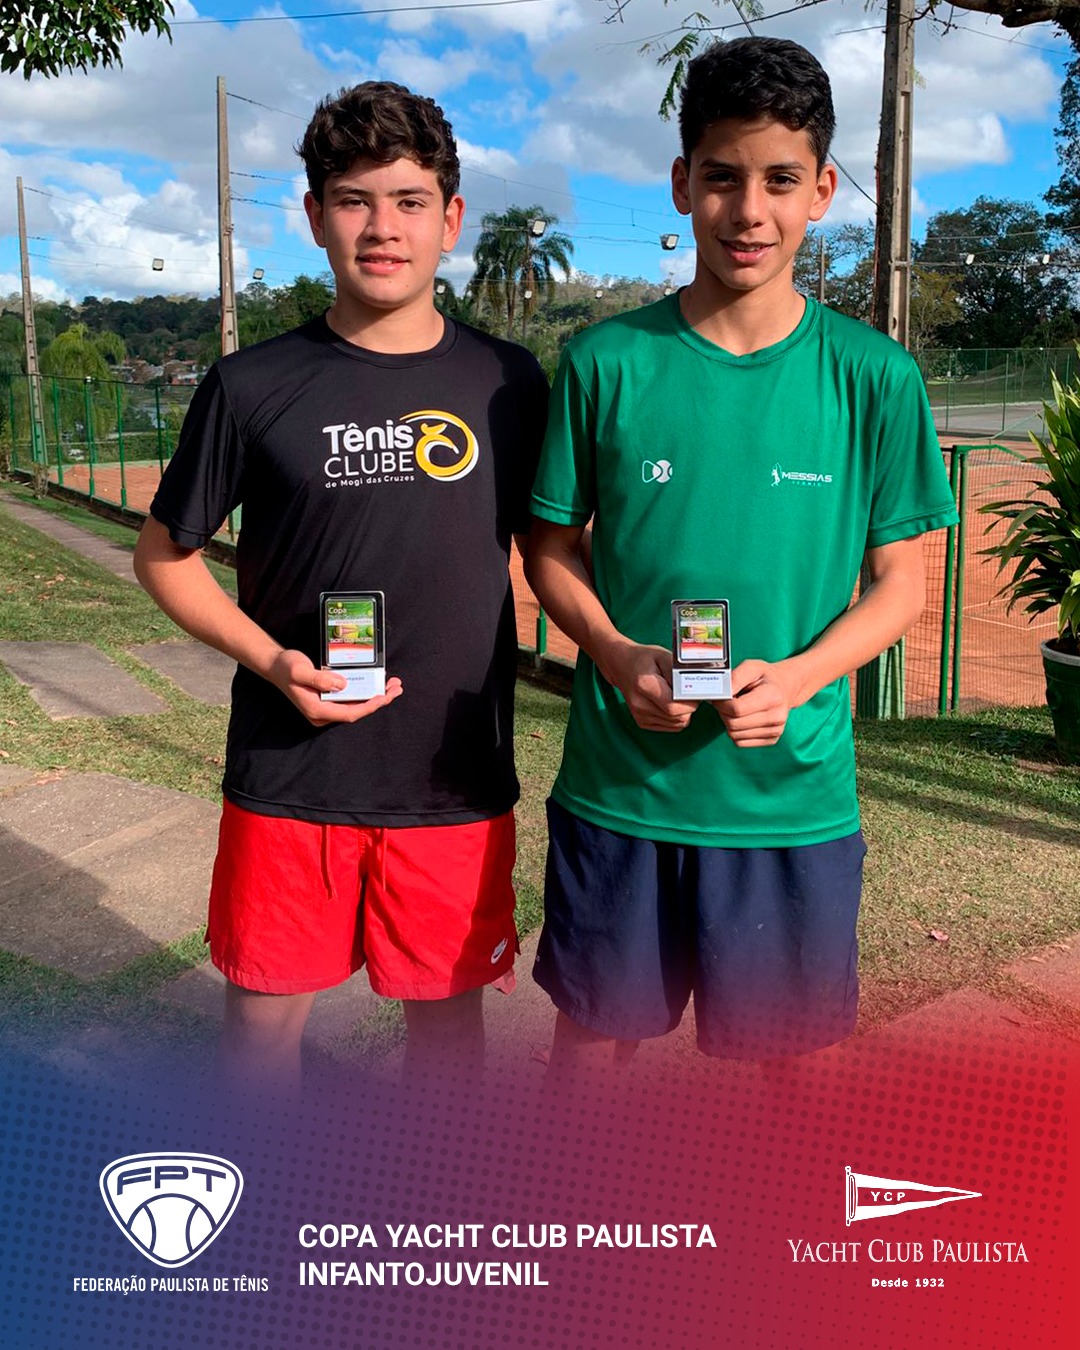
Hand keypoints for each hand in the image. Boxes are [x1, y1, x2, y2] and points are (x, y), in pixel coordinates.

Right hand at [266, 648, 402, 726]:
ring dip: (375, 696)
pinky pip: (350, 700)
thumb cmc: (286, 667)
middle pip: (357, 711)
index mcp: (316, 710)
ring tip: (393, 684)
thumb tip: (342, 685)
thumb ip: (320, 678)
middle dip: (379, 700)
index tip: (385, 696)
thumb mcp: (300, 670)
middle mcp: (322, 714)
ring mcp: (325, 709)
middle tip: (397, 687)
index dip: (370, 706)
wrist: (275, 666)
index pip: (350, 713)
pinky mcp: (328, 701)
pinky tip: (376, 683)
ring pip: (355, 706)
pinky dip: (365, 692)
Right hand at [605, 641, 697, 732]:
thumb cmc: (644, 658)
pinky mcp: (643, 722)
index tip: (695, 691)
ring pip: (677, 724)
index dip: (691, 702)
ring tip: (677, 695)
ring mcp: (640, 715)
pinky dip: (676, 717)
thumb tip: (695, 687)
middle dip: (690, 706)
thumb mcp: (663, 656)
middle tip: (687, 691)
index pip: (674, 707)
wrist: (621, 665)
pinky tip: (671, 703)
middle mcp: (640, 704)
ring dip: (683, 712)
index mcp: (644, 685)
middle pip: (678, 718)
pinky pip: (672, 726)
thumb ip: (679, 672)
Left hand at [712, 659, 796, 747]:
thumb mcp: (751, 667)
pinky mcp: (771, 740)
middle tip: (725, 703)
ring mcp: (775, 731)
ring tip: (735, 709)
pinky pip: (740, 742)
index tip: (719, 697)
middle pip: (733, 724)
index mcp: (773, 697)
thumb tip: (721, 694)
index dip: (721, 703)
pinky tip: (742, 719)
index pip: (736, 709)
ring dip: (728, 722)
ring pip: (734, 735)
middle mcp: (777, 717)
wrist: (786, 687)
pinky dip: (735, 731)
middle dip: (723, 713)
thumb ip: (735, 678)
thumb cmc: (766, 677)